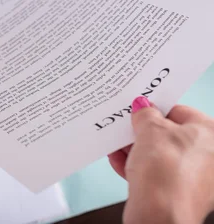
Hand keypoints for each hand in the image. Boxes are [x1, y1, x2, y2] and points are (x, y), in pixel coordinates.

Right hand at [108, 97, 213, 223]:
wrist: (160, 214)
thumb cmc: (167, 174)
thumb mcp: (150, 129)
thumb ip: (146, 114)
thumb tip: (144, 108)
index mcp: (212, 133)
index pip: (179, 111)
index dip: (155, 109)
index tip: (138, 110)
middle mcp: (210, 156)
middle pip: (169, 135)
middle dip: (143, 133)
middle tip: (127, 128)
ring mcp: (197, 178)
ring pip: (161, 156)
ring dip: (136, 150)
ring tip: (118, 147)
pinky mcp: (180, 194)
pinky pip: (157, 174)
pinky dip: (139, 168)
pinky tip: (120, 163)